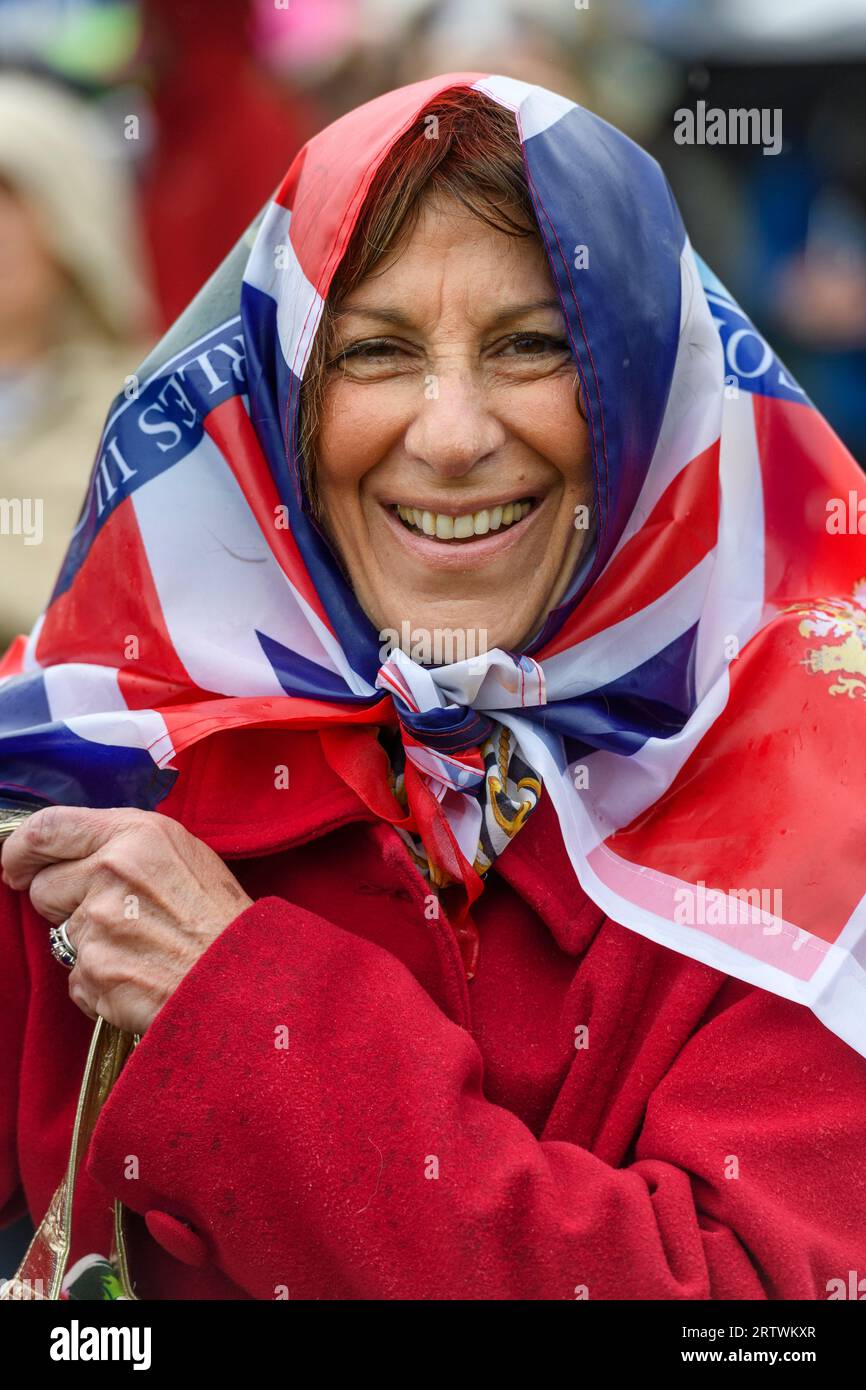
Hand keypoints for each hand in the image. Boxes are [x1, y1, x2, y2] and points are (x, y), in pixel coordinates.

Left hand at [1, 806, 253, 1033]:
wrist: (246, 980)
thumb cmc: (221, 918)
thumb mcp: (183, 854)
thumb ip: (126, 845)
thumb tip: (75, 852)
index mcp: (136, 834)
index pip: (47, 828)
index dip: (22, 850)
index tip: (17, 866)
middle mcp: (111, 871)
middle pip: (44, 887)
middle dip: (65, 904)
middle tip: (114, 917)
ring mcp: (99, 924)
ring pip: (62, 936)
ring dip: (91, 946)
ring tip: (141, 949)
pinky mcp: (94, 971)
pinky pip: (75, 977)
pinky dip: (100, 981)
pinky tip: (140, 975)